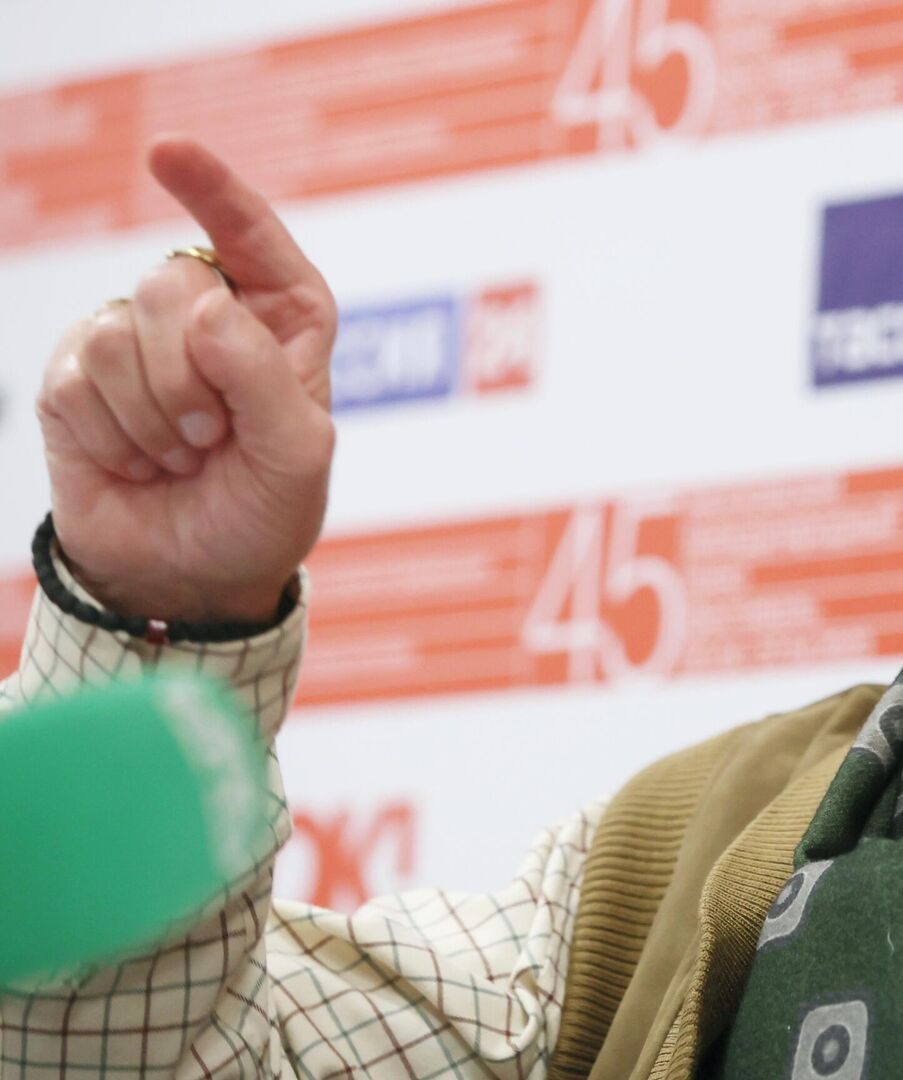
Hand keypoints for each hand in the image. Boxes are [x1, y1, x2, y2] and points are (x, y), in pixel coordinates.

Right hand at [34, 137, 336, 623]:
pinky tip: (138, 461)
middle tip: (215, 436)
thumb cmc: (265, 512)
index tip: (168, 151)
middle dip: (193, 374)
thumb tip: (207, 307)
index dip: (213, 190)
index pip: (252, 237)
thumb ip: (265, 379)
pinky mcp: (77, 377)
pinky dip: (114, 434)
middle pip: (174, 283)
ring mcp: (137, 342)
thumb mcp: (296, 455)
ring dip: (156, 415)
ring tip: (183, 454)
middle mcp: (207, 318)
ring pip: (120, 330)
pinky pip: (79, 374)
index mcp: (281, 321)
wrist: (193, 576)